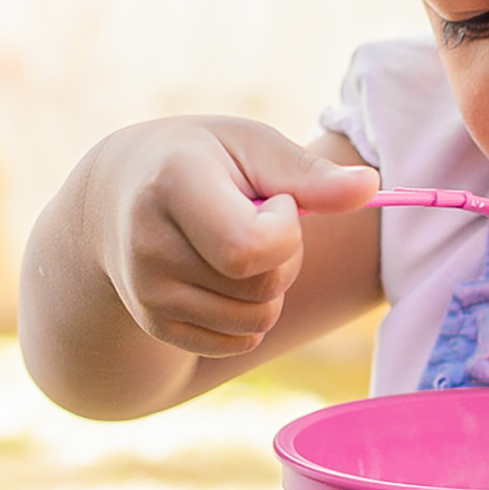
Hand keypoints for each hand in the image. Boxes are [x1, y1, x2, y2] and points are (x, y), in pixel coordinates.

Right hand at [84, 116, 377, 356]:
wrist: (116, 195)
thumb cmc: (205, 160)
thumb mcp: (253, 146)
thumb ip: (311, 173)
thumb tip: (371, 187)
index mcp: (173, 185)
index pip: (252, 249)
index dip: (286, 226)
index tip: (275, 199)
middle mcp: (148, 245)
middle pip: (263, 286)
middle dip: (286, 256)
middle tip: (259, 220)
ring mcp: (146, 293)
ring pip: (257, 320)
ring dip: (270, 286)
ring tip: (235, 245)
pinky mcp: (154, 325)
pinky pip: (240, 343)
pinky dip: (250, 314)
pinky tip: (222, 275)